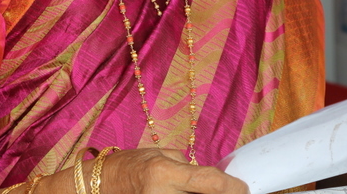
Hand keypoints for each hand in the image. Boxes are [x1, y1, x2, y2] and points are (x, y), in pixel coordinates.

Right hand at [98, 148, 248, 193]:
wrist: (102, 186)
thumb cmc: (131, 166)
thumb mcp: (162, 156)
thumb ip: (191, 169)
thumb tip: (219, 180)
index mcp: (164, 173)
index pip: (211, 183)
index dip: (234, 187)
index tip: (243, 188)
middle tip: (232, 191)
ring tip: (212, 191)